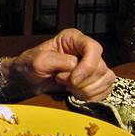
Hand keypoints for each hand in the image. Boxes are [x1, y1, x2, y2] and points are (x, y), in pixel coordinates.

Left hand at [0, 28, 114, 100]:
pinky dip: (92, 96)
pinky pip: (106, 90)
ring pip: (106, 80)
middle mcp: (86, 50)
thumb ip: (58, 61)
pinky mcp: (96, 80)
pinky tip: (75, 94)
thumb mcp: (38, 60)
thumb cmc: (31, 65)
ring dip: (86, 90)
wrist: (28, 80)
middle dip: (81, 81)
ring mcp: (93, 65)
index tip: (73, 79)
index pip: (94, 48)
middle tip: (60, 80)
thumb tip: (76, 65)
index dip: (87, 66)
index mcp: (73, 38)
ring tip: (67, 87)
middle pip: (100, 68)